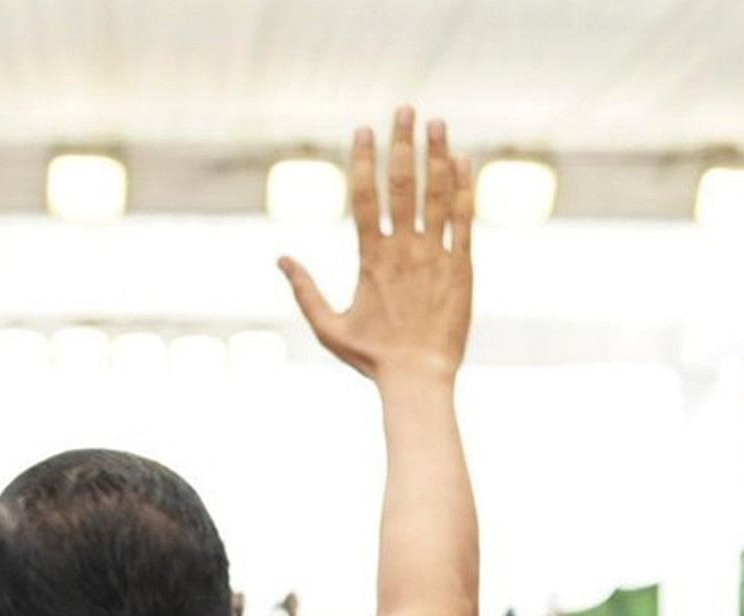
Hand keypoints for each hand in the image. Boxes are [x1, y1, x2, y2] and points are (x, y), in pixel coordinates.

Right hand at [279, 109, 473, 386]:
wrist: (419, 379)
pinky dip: (463, 188)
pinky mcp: (461, 267)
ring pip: (437, 195)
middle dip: (403, 143)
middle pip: (402, 184)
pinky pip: (463, 219)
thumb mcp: (327, 327)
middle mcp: (403, 250)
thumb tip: (280, 258)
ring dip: (436, 154)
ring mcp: (435, 256)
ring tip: (436, 122)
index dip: (364, 160)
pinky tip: (462, 159)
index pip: (365, 197)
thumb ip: (304, 290)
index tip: (364, 129)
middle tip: (406, 109)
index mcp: (371, 259)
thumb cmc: (372, 358)